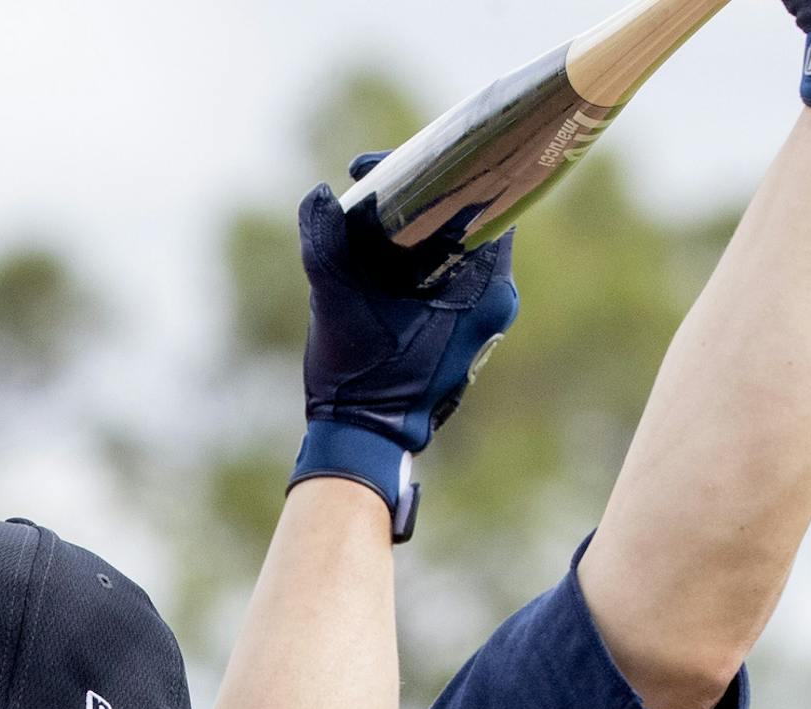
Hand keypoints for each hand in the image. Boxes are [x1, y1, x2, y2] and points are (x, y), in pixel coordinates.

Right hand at [288, 152, 521, 542]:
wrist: (364, 440)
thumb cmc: (359, 379)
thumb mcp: (335, 302)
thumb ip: (324, 242)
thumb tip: (316, 195)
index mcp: (482, 291)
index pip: (491, 204)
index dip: (453, 173)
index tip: (408, 164)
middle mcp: (494, 303)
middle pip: (474, 222)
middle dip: (430, 196)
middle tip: (382, 182)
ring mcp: (481, 321)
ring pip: (461, 249)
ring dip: (423, 227)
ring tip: (376, 212)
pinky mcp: (462, 334)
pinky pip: (451, 277)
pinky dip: (423, 257)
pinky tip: (385, 251)